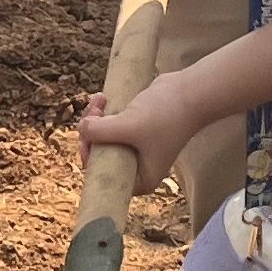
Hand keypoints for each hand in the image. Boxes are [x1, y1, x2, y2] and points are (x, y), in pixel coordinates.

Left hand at [75, 75, 199, 194]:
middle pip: (99, 156)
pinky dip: (102, 112)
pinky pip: (109, 125)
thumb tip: (81, 129)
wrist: (191, 91)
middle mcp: (137, 167)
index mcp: (140, 179)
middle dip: (90, 133)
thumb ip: (100, 131)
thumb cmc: (166, 116)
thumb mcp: (129, 126)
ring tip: (99, 100)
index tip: (87, 137)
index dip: (90, 158)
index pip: (104, 177)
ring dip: (94, 118)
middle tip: (92, 112)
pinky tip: (102, 97)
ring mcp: (135, 147)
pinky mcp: (134, 129)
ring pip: (102, 138)